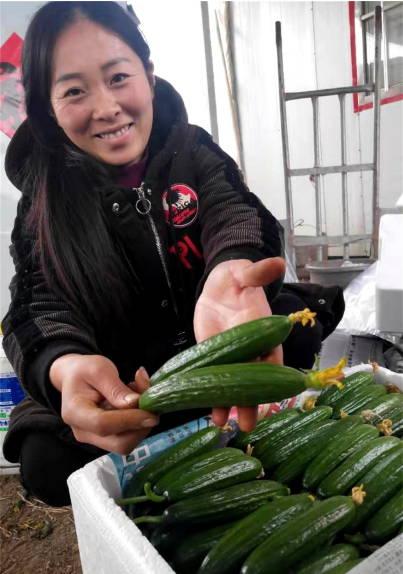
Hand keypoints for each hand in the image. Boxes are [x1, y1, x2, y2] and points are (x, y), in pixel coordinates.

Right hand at [49, 354, 158, 453]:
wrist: (74, 377)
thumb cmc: (84, 370)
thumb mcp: (99, 369)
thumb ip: (116, 388)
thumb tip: (136, 403)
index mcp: (75, 412)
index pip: (103, 424)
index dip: (130, 420)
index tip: (151, 412)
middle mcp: (83, 431)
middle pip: (119, 443)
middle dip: (141, 426)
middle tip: (150, 400)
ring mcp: (94, 438)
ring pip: (127, 442)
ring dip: (142, 422)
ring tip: (138, 395)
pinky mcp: (106, 438)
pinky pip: (128, 436)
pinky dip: (139, 422)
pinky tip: (135, 402)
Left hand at [194, 257, 285, 431]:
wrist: (218, 287)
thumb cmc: (237, 280)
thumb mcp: (245, 275)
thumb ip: (257, 273)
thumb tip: (276, 262)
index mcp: (263, 333)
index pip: (271, 358)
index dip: (270, 378)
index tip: (270, 399)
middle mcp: (251, 351)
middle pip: (253, 380)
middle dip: (250, 402)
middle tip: (247, 424)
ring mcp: (232, 358)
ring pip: (234, 386)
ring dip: (230, 405)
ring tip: (224, 424)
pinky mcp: (213, 360)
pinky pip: (215, 382)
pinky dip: (212, 398)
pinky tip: (209, 414)